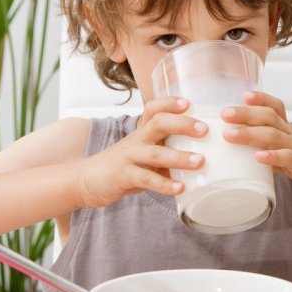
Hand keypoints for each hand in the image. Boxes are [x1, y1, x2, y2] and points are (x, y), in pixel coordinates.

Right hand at [74, 97, 206, 207]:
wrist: (87, 180)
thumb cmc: (125, 165)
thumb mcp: (146, 153)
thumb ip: (169, 152)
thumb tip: (204, 155)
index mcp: (143, 131)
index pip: (154, 108)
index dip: (170, 103)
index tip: (189, 103)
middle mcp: (137, 139)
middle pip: (158, 123)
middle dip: (182, 124)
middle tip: (204, 130)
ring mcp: (129, 157)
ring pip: (156, 153)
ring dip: (179, 157)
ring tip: (200, 161)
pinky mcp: (124, 176)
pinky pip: (146, 180)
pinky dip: (164, 184)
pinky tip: (180, 188)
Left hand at [220, 91, 291, 192]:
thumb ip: (278, 155)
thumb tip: (255, 160)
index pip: (276, 108)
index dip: (260, 99)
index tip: (243, 94)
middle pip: (268, 117)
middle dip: (244, 114)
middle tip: (223, 113)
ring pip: (272, 136)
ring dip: (249, 134)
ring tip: (229, 134)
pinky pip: (288, 159)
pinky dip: (272, 157)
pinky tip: (258, 158)